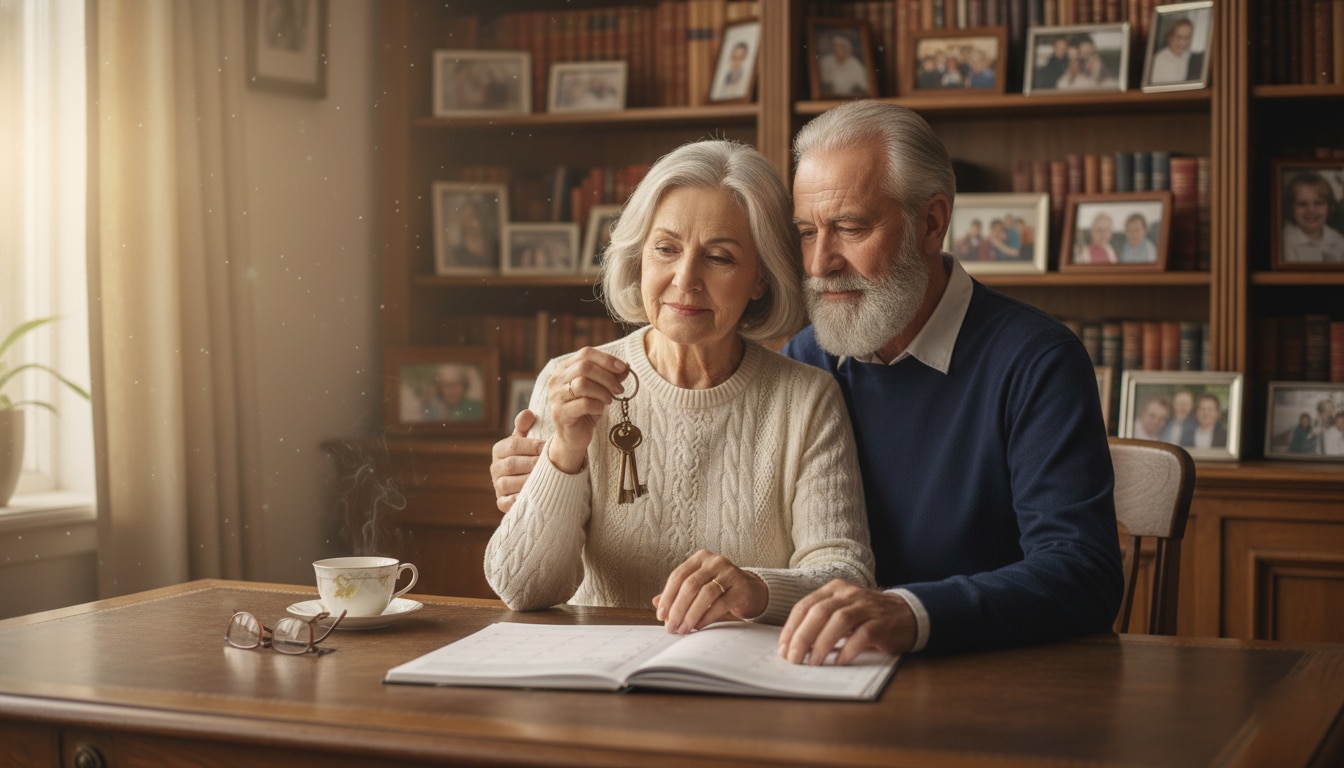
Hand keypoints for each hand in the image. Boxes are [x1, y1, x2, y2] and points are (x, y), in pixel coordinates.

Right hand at [490, 410, 542, 512]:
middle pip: (512, 464)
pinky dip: (517, 500)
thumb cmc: (530, 455)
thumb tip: (528, 413)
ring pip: (508, 483)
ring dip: (528, 481)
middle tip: (552, 464)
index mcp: (499, 449)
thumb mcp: (527, 440)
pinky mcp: (501, 502)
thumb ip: (525, 426)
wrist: (529, 479)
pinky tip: (532, 497)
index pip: (513, 445)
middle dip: (533, 464)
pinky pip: (506, 502)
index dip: (532, 445)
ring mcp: (497, 485)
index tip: (548, 446)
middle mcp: (494, 467)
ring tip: (546, 479)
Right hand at [545, 348, 629, 472]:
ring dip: (602, 392)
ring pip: (582, 384)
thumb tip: (625, 366)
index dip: (606, 359)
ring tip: (608, 400)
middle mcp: (556, 379)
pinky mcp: (560, 413)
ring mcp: (556, 396)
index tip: (623, 368)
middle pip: (584, 367)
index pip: (585, 353)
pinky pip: (584, 403)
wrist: (573, 437)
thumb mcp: (601, 390)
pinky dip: (597, 406)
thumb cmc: (586, 410)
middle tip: (619, 389)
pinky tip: (600, 410)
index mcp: (564, 368)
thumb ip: (611, 376)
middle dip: (607, 377)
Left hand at [651, 550, 767, 633]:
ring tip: (683, 629)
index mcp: (700, 558)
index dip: (667, 596)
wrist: (750, 591)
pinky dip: (706, 617)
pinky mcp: (740, 588)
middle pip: (690, 585)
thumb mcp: (698, 587)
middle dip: (677, 608)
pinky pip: (720, 604)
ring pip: (705, 594)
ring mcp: (729, 573)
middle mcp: (715, 562)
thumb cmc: (720, 588)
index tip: (661, 615)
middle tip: (671, 626)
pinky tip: (698, 626)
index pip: (678, 575)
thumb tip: (656, 602)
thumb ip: (678, 592)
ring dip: (691, 615)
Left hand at [777, 580, 915, 665]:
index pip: (805, 606)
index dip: (791, 628)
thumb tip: (794, 647)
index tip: (783, 649)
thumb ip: (821, 623)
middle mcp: (849, 594)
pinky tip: (839, 663)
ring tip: (812, 663)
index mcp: (834, 590)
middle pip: (819, 612)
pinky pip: (862, 635)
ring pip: (839, 621)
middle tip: (793, 659)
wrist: (907, 614)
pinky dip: (848, 650)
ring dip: (822, 644)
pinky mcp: (882, 622)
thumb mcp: (842, 613)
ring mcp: (867, 606)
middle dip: (802, 637)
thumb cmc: (867, 618)